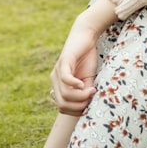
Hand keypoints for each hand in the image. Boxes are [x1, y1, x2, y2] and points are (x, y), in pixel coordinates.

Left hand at [50, 0, 118, 115]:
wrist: (86, 36)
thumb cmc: (87, 58)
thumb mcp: (88, 80)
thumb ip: (85, 93)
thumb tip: (86, 109)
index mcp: (58, 86)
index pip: (62, 108)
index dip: (76, 111)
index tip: (89, 103)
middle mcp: (54, 80)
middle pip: (62, 105)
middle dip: (78, 106)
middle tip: (91, 97)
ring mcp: (57, 71)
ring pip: (64, 95)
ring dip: (81, 96)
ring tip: (92, 89)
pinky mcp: (64, 61)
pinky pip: (65, 79)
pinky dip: (75, 85)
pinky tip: (84, 83)